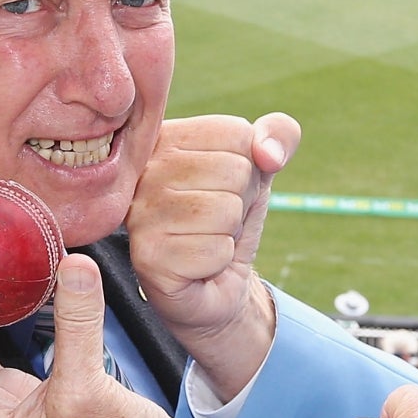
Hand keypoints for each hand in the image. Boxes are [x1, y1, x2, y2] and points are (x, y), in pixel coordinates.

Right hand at [128, 113, 297, 400]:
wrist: (215, 285)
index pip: (235, 132)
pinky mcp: (147, 257)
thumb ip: (278, 135)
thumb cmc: (229, 219)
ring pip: (226, 211)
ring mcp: (139, 214)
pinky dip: (219, 260)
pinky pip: (216, 250)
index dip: (248, 165)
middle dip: (240, 202)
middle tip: (212, 219)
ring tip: (204, 239)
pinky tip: (197, 265)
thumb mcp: (260, 168)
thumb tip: (270, 154)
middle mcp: (142, 170)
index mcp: (164, 137)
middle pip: (234, 170)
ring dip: (229, 233)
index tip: (220, 185)